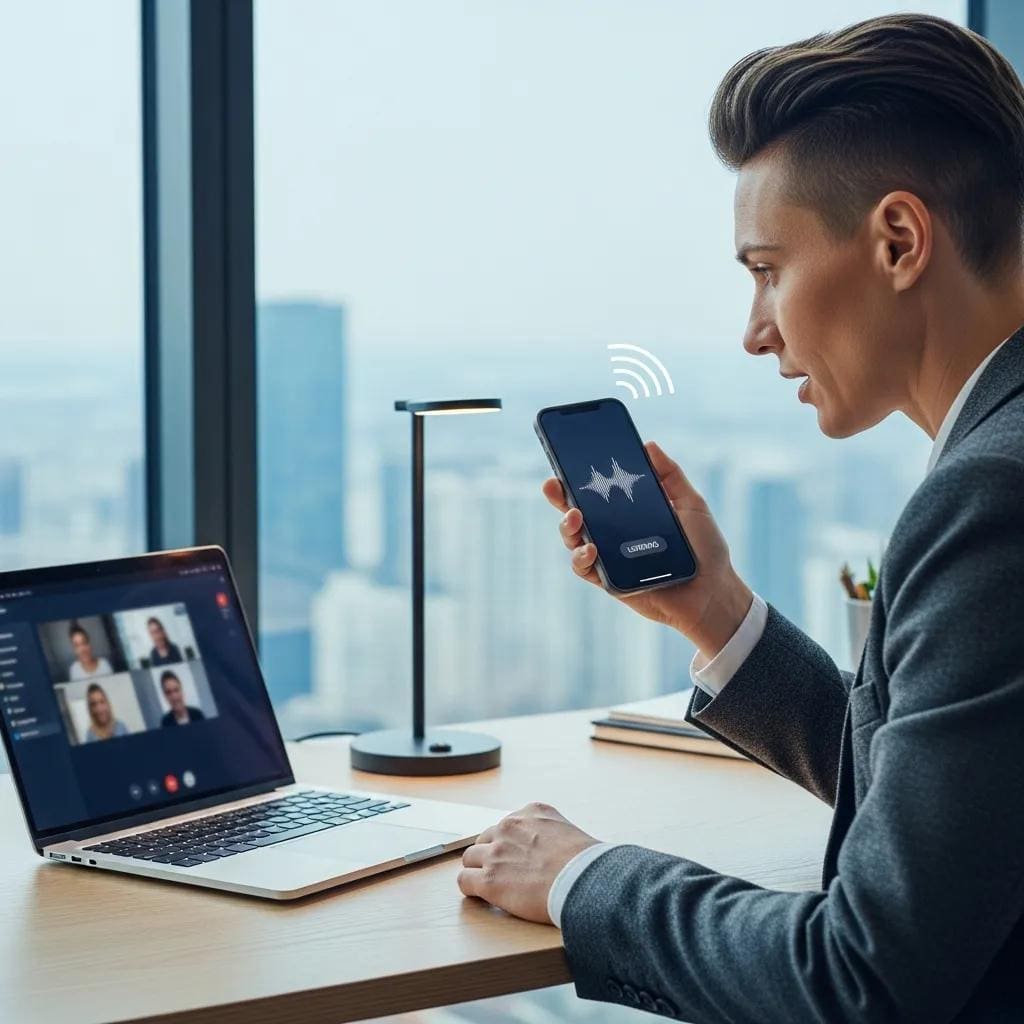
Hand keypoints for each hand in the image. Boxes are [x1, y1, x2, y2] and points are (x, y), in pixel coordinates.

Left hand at [457, 802, 598, 923]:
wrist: (583, 881)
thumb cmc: (586, 863)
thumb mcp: (570, 831)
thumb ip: (552, 832)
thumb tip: (554, 850)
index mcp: (531, 812)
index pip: (508, 824)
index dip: (509, 843)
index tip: (516, 856)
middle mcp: (510, 826)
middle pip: (486, 838)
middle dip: (491, 854)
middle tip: (502, 872)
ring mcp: (496, 852)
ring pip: (470, 857)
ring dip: (478, 869)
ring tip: (490, 884)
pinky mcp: (489, 879)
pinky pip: (465, 880)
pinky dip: (470, 888)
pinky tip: (481, 895)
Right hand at [543, 440, 751, 659]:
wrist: (714, 590)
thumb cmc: (704, 548)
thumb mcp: (691, 504)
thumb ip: (670, 475)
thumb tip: (648, 444)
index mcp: (628, 512)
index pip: (596, 492)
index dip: (576, 477)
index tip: (564, 461)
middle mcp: (613, 533)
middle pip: (576, 512)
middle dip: (559, 497)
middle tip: (553, 485)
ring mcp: (609, 558)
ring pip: (574, 540)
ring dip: (567, 526)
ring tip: (575, 517)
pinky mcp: (610, 581)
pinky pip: (585, 569)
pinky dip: (581, 557)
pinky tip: (590, 548)